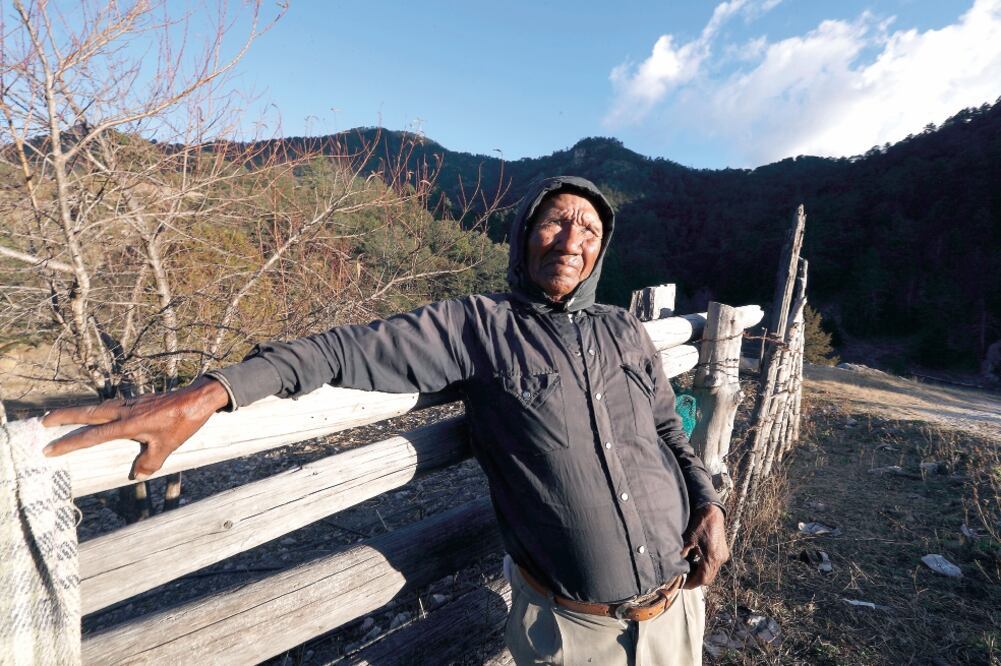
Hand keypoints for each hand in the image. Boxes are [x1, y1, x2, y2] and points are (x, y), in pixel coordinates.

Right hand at [41, 377, 229, 480]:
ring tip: (60, 417)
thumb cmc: (183, 422)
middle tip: (42, 422)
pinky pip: (110, 405)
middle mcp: (124, 411)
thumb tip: (137, 474)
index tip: (50, 448)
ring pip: (97, 407)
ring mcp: (130, 403)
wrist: (198, 398)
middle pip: (87, 413)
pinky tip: (94, 413)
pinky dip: (96, 410)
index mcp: (128, 424)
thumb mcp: (167, 446)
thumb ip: (150, 461)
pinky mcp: (137, 401)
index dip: (70, 443)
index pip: (92, 436)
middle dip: (63, 417)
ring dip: (77, 412)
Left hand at [681, 503, 728, 587]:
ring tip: (687, 569)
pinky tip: (695, 561)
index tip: (681, 584)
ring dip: (700, 574)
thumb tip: (673, 567)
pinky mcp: (723, 552)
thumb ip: (681, 554)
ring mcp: (723, 556)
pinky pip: (714, 565)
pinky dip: (705, 567)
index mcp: (712, 558)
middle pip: (707, 578)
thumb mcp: (687, 540)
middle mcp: (719, 559)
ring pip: (711, 572)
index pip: (702, 579)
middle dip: (695, 580)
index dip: (691, 584)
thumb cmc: (699, 525)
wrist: (711, 513)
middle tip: (683, 577)